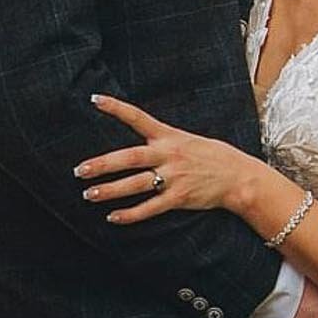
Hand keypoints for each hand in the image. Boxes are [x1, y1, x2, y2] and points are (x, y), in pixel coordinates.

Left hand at [78, 93, 261, 221]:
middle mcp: (169, 154)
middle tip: (80, 170)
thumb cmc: (212, 156)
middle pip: (130, 157)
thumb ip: (164, 142)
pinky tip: (113, 217)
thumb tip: (140, 144)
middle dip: (103, 164)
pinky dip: (130, 214)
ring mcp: (174, 177)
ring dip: (110, 190)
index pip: (138, 117)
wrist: (238, 176)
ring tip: (89, 194)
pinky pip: (150, 208)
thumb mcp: (188, 140)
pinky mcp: (179, 197)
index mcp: (169, 136)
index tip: (95, 99)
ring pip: (135, 184)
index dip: (117, 108)